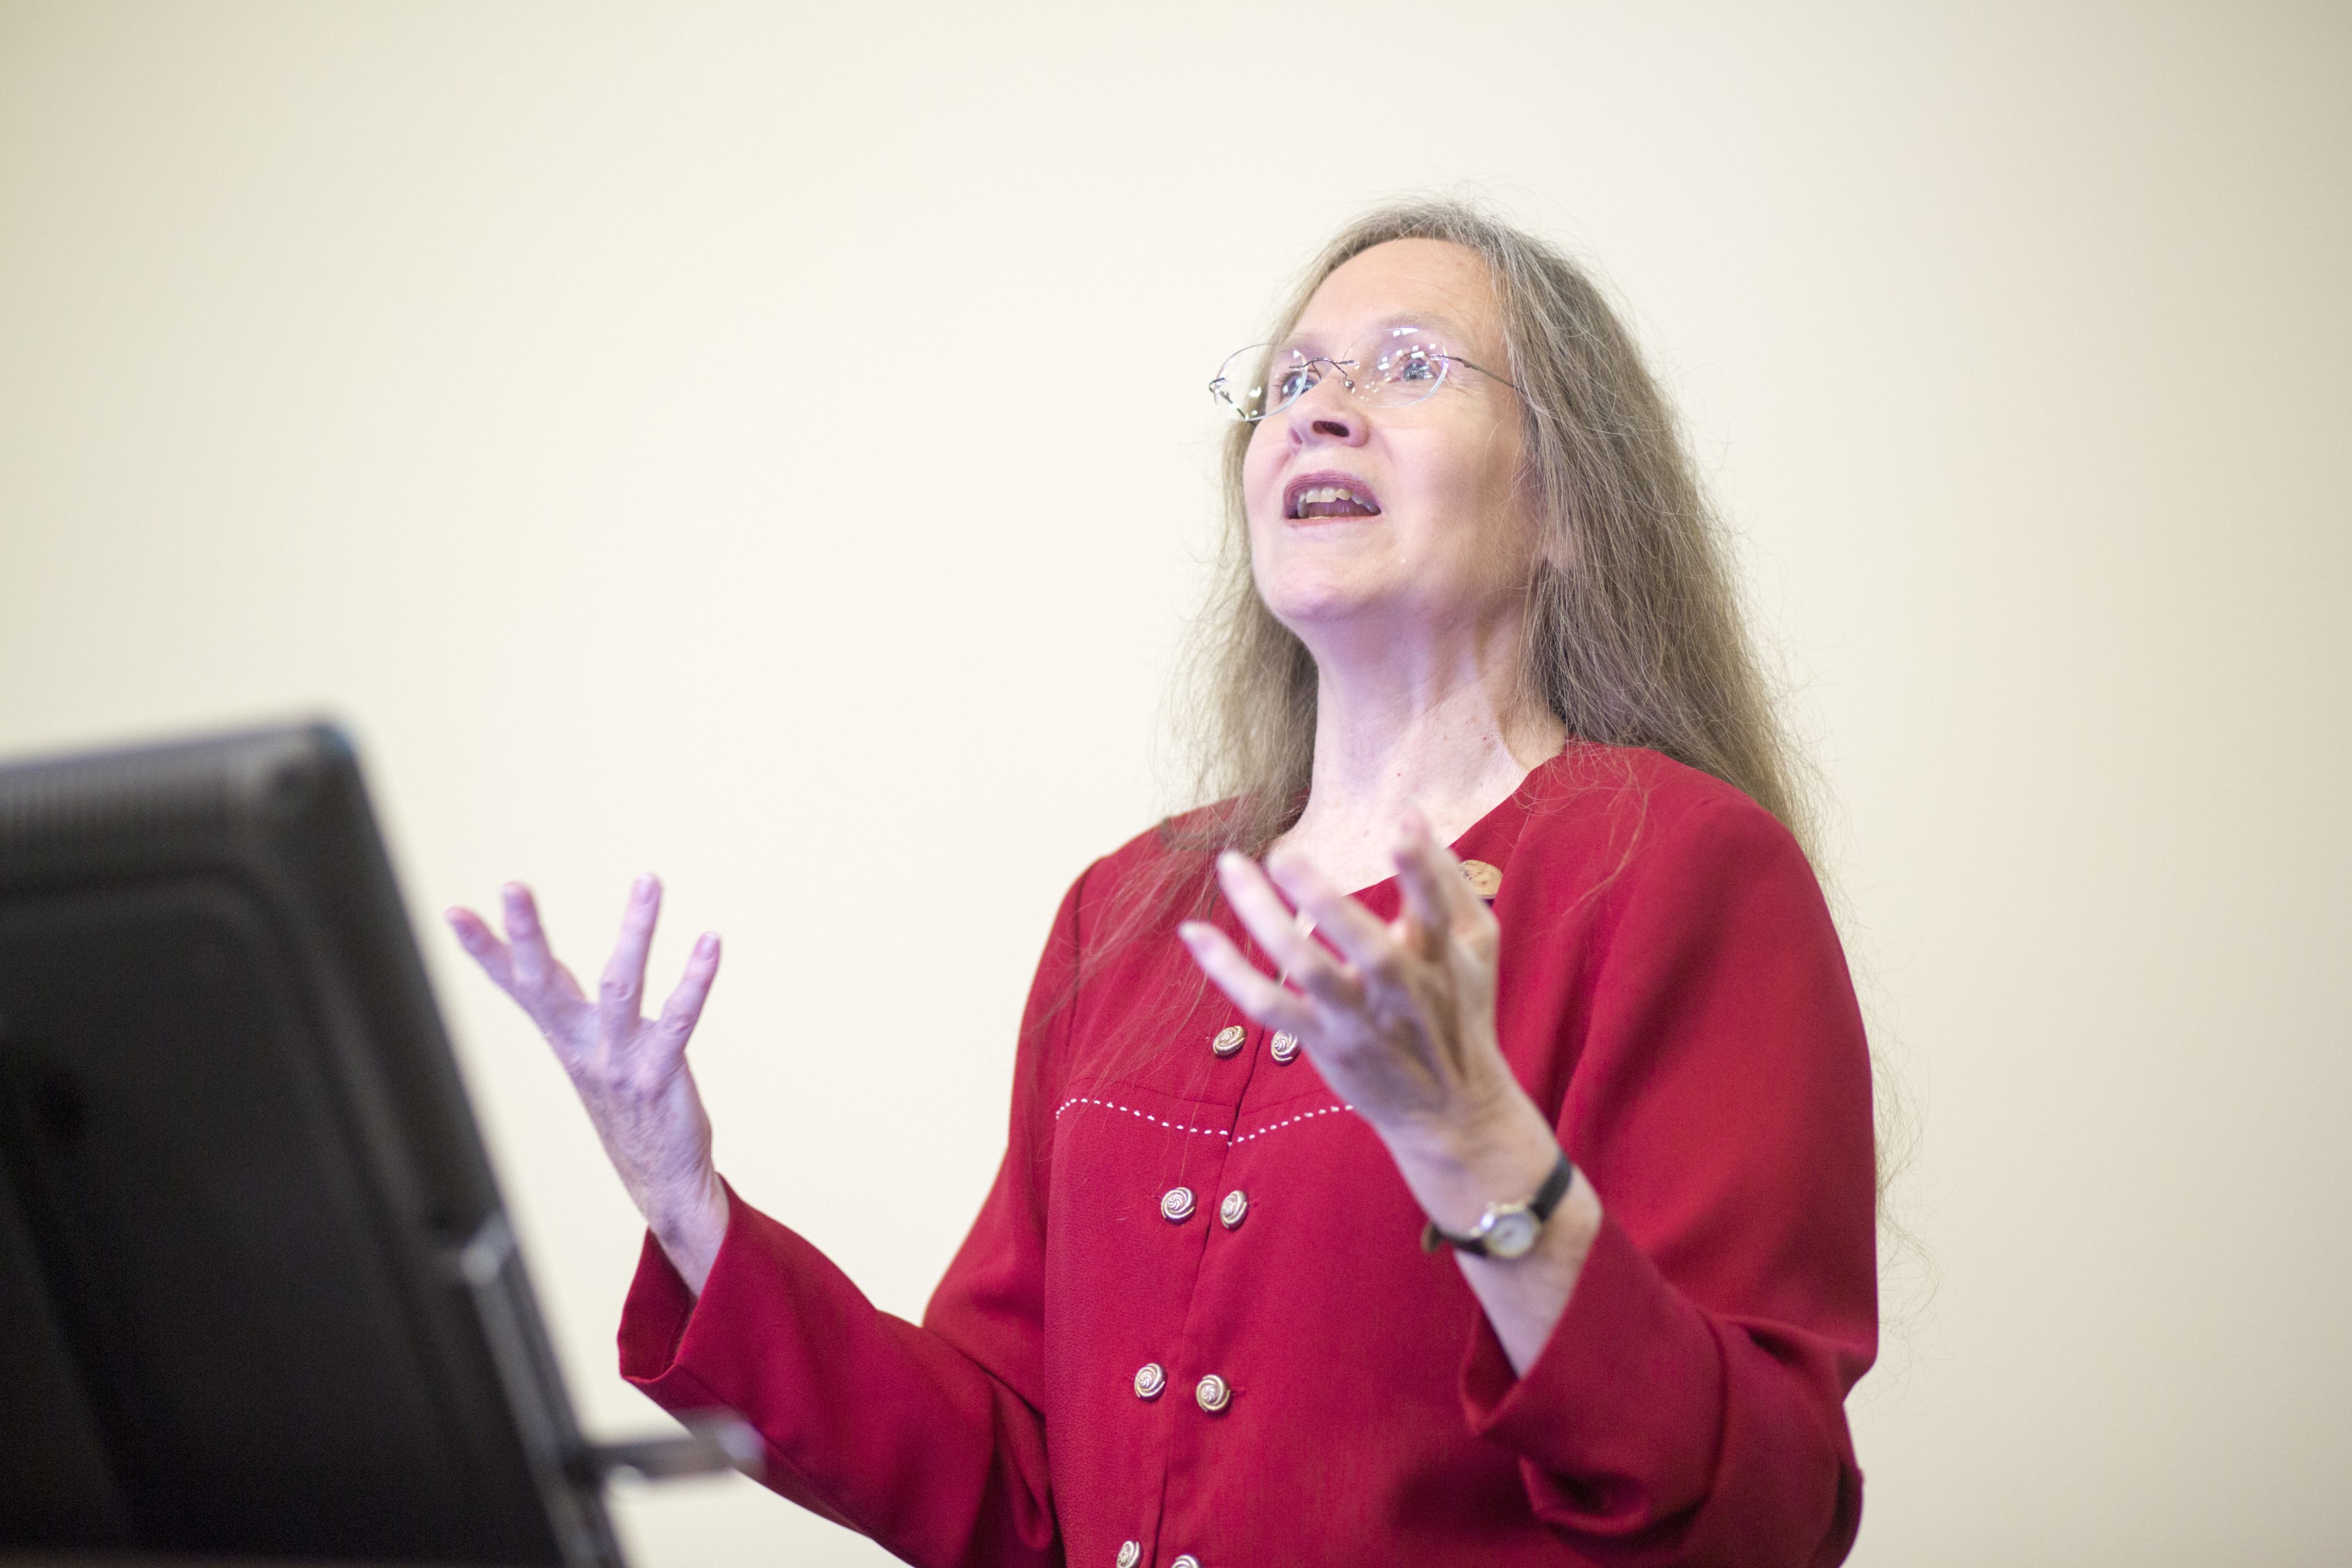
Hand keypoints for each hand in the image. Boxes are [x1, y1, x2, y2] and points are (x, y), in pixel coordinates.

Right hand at [446, 875, 728, 1292]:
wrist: (661, 1180)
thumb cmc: (627, 1104)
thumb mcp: (589, 1053)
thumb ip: (571, 1008)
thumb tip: (536, 960)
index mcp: (564, 1037)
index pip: (517, 984)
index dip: (485, 950)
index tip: (453, 910)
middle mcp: (582, 1047)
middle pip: (546, 983)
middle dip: (528, 935)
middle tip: (513, 886)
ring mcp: (618, 1062)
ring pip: (621, 986)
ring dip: (636, 930)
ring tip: (648, 879)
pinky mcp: (660, 1075)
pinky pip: (680, 1017)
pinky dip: (696, 977)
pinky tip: (711, 940)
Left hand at [1178, 812, 1526, 1152]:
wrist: (1450, 1111)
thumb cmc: (1460, 1010)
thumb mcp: (1477, 946)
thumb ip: (1448, 879)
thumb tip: (1413, 814)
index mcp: (1443, 959)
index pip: (1437, 910)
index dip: (1423, 869)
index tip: (1401, 825)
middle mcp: (1399, 991)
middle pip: (1364, 946)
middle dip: (1324, 900)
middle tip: (1281, 852)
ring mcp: (1357, 1019)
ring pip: (1306, 969)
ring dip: (1264, 918)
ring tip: (1231, 865)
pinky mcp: (1322, 1040)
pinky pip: (1267, 1004)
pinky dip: (1227, 970)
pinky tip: (1194, 932)